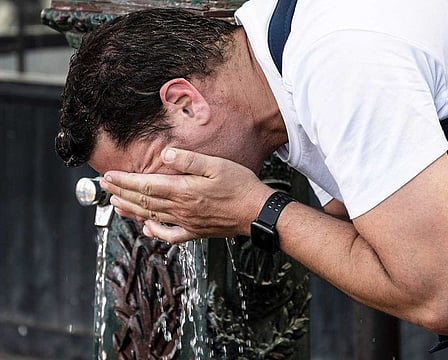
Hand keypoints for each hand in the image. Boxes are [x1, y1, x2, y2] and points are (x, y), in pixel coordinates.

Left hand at [100, 148, 273, 242]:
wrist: (257, 212)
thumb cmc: (240, 187)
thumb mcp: (217, 165)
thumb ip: (189, 161)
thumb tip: (165, 156)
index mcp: (184, 191)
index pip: (146, 186)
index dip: (125, 181)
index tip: (110, 176)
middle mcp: (181, 209)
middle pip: (144, 202)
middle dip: (121, 193)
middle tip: (105, 186)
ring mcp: (187, 222)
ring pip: (152, 217)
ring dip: (131, 210)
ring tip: (116, 204)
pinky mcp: (196, 231)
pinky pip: (170, 235)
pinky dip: (155, 232)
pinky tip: (147, 228)